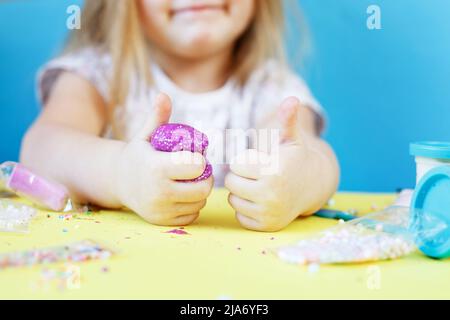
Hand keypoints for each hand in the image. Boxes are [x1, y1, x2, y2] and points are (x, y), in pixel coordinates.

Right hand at [114, 93, 212, 225]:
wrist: (117, 182)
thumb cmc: (137, 155)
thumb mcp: (145, 135)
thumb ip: (157, 116)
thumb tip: (164, 94)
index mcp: (156, 168)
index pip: (196, 166)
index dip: (201, 160)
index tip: (196, 156)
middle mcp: (158, 192)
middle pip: (203, 188)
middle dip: (206, 177)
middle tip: (200, 170)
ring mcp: (160, 210)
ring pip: (199, 203)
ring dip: (201, 192)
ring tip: (193, 181)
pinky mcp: (162, 222)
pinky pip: (191, 216)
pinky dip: (193, 206)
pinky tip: (185, 196)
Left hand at [225, 97, 324, 231]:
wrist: (312, 186)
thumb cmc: (294, 158)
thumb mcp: (291, 137)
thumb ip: (288, 119)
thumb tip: (292, 98)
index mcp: (274, 171)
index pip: (236, 165)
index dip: (245, 160)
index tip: (259, 161)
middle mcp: (271, 195)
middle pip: (231, 183)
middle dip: (240, 176)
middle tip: (257, 174)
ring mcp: (269, 213)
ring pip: (233, 200)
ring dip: (241, 192)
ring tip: (259, 186)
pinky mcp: (266, 226)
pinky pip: (240, 216)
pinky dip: (246, 208)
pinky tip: (261, 200)